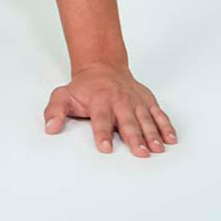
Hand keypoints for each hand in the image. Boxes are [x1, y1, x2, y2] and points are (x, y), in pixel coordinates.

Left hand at [44, 62, 176, 156]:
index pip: (100, 119)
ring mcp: (136, 101)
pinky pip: (159, 114)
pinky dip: (166, 126)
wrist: (103, 67)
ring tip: (157, 149)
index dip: (102, 133)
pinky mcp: (147, 102)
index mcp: (100, 100)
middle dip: (134, 137)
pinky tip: (171, 139)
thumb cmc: (84, 87)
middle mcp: (120, 101)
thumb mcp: (64, 95)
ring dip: (152, 134)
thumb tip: (50, 128)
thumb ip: (55, 111)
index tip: (105, 148)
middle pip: (127, 121)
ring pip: (146, 119)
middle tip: (140, 152)